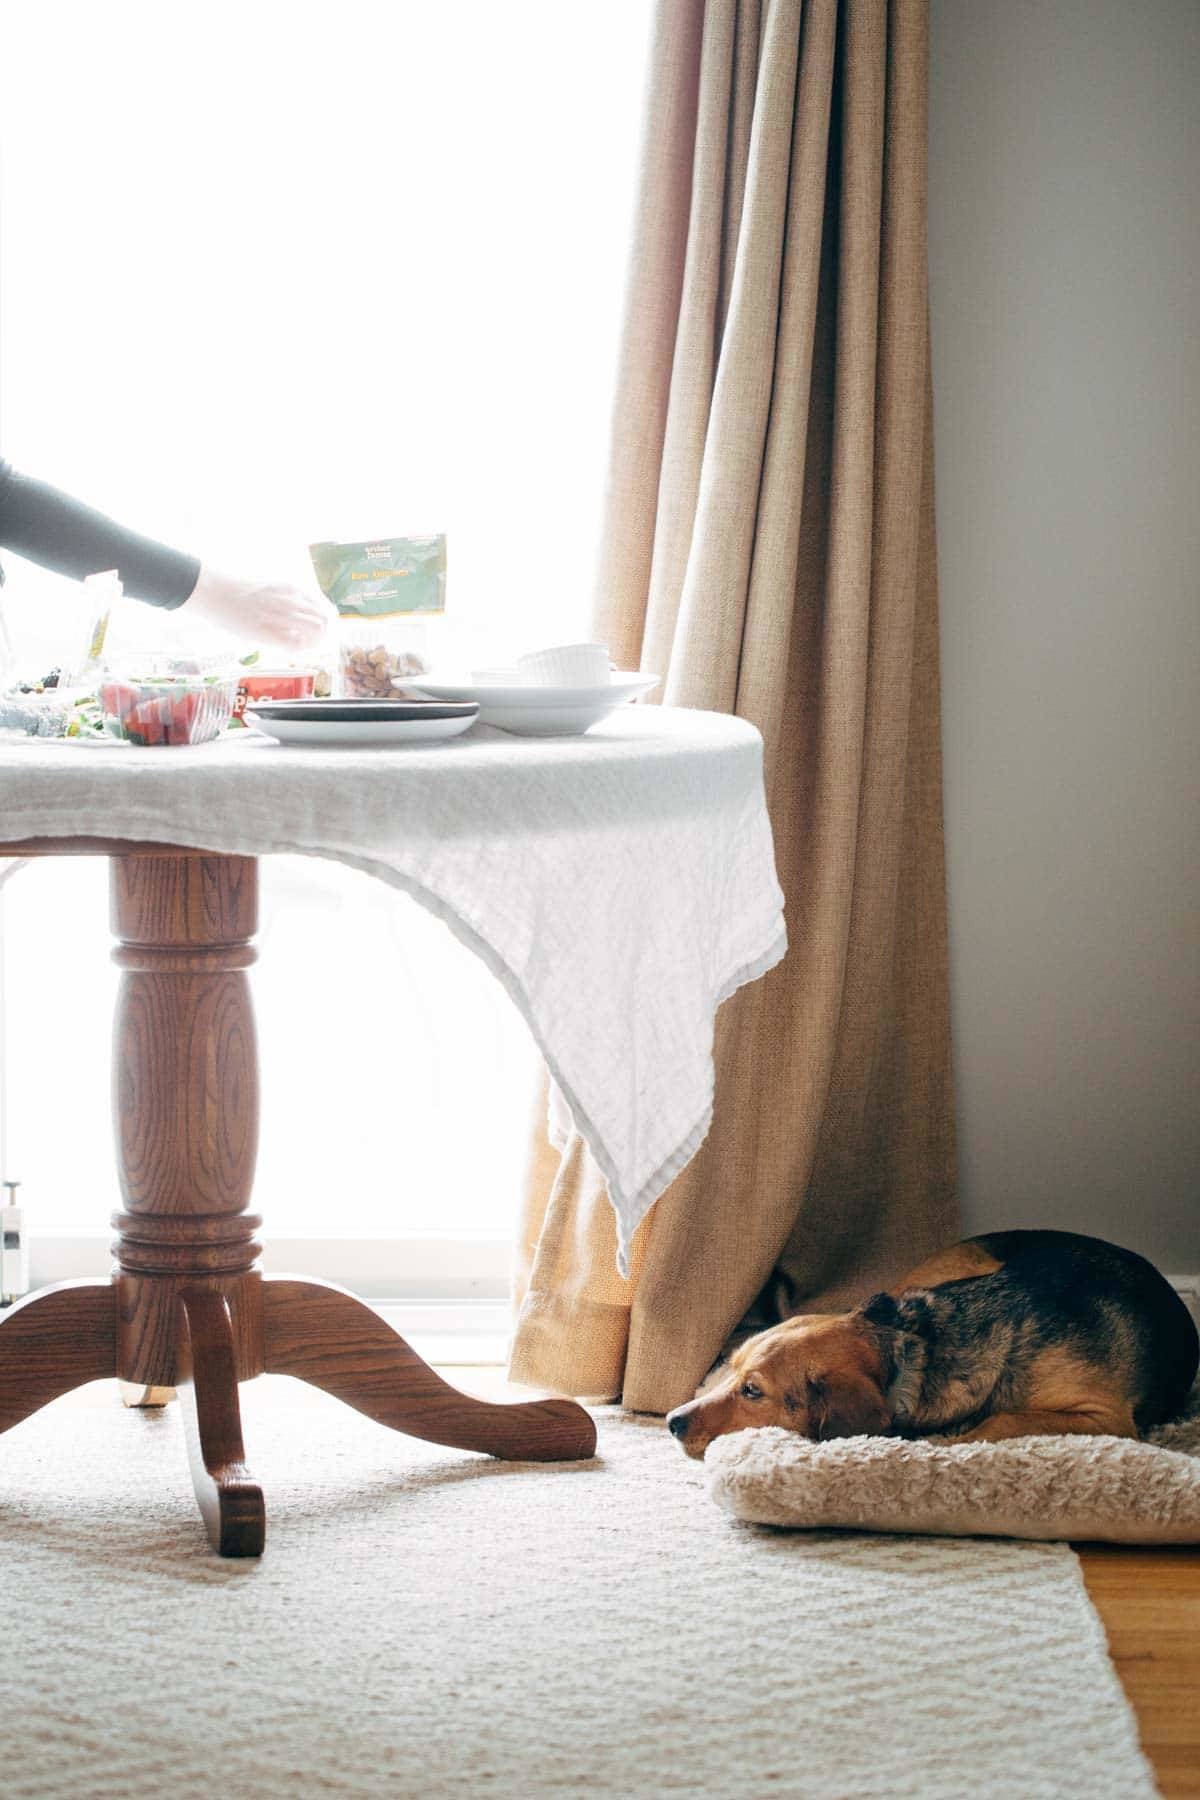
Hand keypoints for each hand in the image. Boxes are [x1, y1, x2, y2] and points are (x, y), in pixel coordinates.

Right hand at [179, 565, 337, 650]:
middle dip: (324, 633)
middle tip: (315, 640)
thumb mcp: (270, 585)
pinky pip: (295, 644)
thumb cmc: (238, 590)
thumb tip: (302, 609)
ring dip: (313, 642)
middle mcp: (290, 600)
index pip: (324, 606)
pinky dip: (298, 649)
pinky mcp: (267, 631)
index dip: (327, 619)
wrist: (215, 591)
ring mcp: (279, 615)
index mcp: (291, 587)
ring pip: (315, 631)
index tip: (324, 627)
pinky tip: (290, 648)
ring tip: (303, 645)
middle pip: (324, 620)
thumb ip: (288, 596)